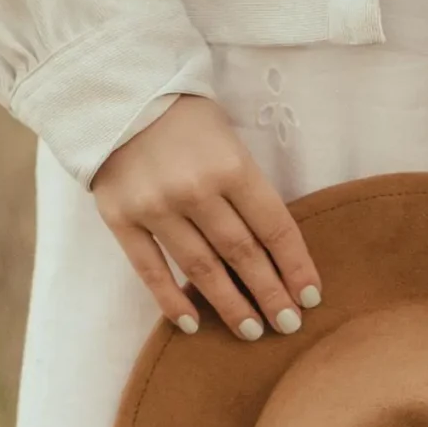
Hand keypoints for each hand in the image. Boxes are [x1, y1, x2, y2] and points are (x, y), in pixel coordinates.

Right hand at [93, 96, 322, 340]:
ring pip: (201, 269)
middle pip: (242, 254)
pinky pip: (150, 270)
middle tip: (288, 325)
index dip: (296, 266)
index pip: (274, 227)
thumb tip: (274, 252)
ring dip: (230, 305)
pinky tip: (193, 325)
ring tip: (252, 331)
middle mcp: (195, 190)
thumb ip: (248, 190)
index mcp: (231, 166)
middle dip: (270, 294)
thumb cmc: (185, 120)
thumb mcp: (229, 139)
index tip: (310, 297)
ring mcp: (155, 207)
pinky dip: (172, 301)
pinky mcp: (120, 219)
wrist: (116, 95)